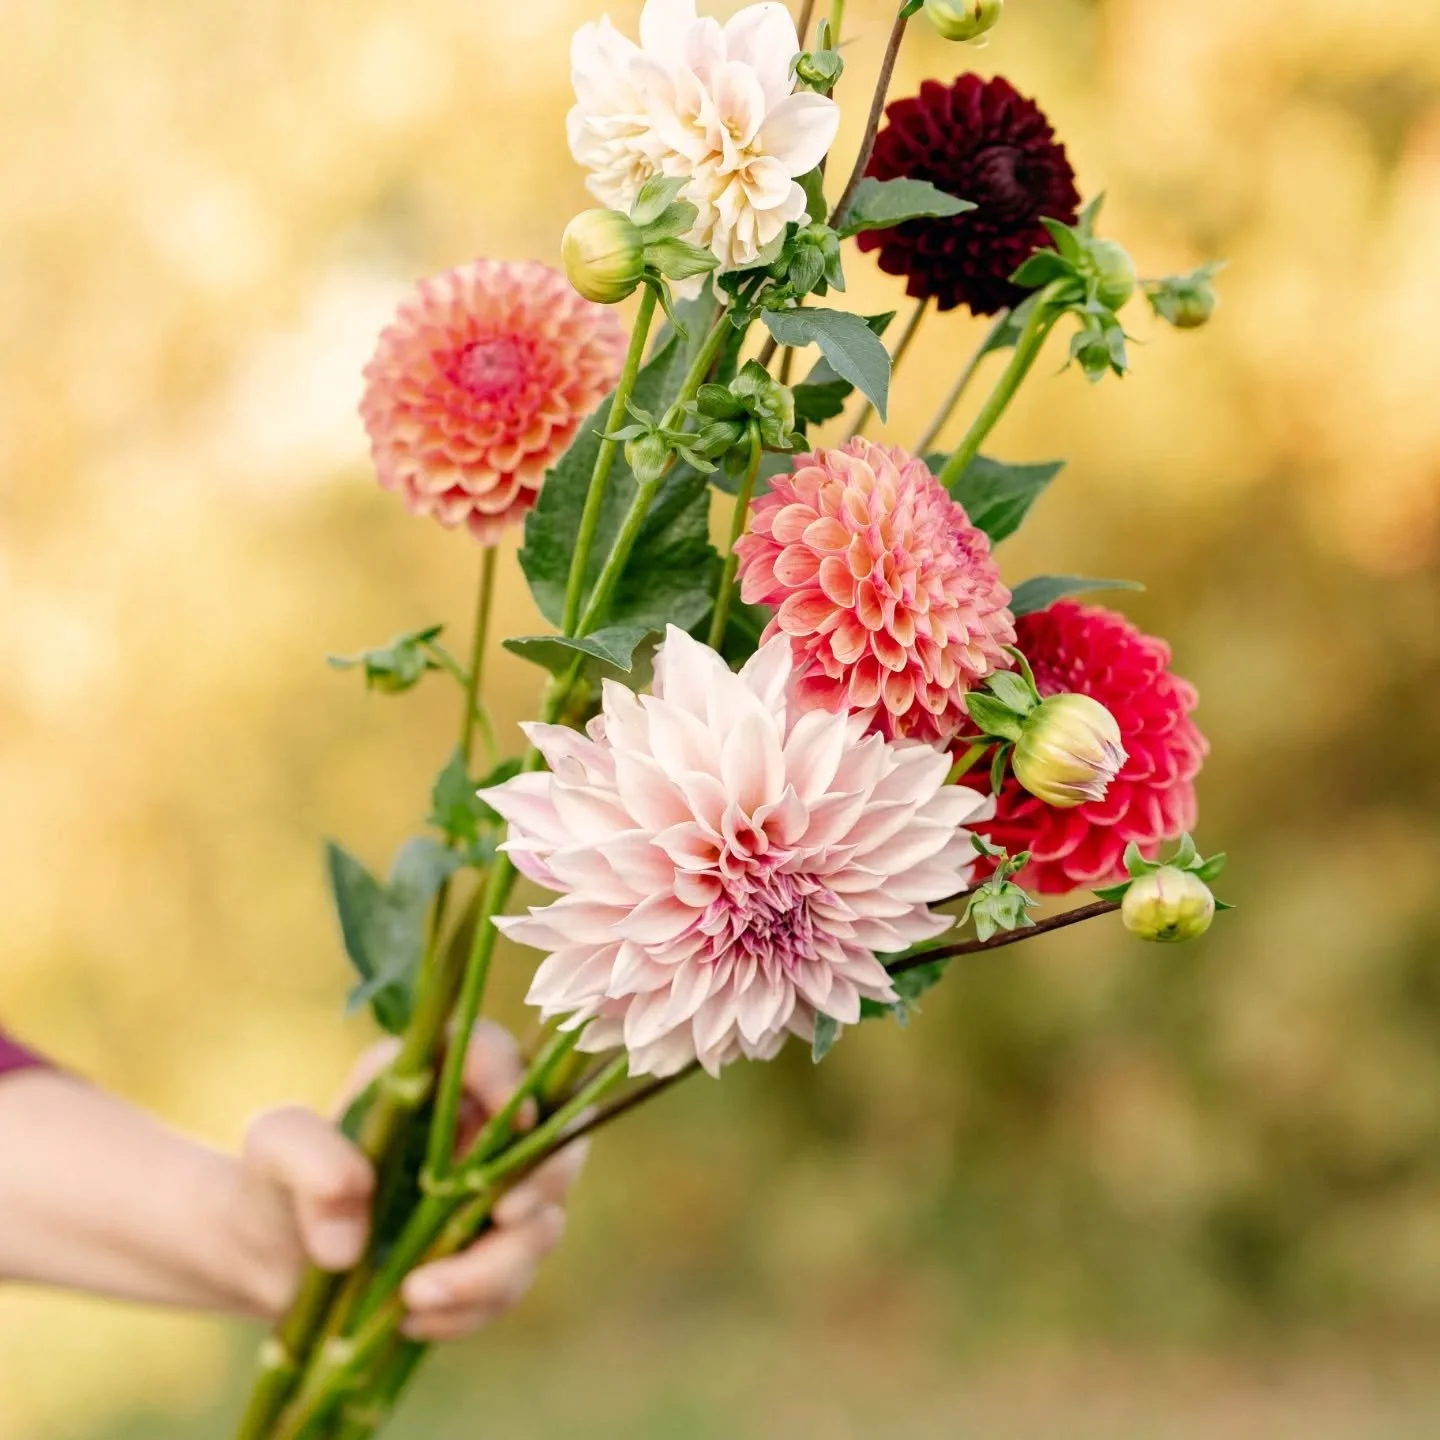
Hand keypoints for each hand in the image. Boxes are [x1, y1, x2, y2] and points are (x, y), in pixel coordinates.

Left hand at [238, 1022, 586, 1340]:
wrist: (268, 1253)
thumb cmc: (274, 1178)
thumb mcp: (272, 1150)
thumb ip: (308, 1157)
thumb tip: (353, 1229)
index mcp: (437, 1076)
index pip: (496, 1052)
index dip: (513, 1080)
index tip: (514, 1121)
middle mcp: (479, 1128)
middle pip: (556, 1135)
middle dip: (543, 1178)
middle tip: (505, 1217)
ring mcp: (491, 1194)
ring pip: (541, 1222)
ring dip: (493, 1267)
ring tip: (415, 1299)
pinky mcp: (487, 1253)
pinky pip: (510, 1282)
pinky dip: (472, 1306)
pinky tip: (415, 1318)